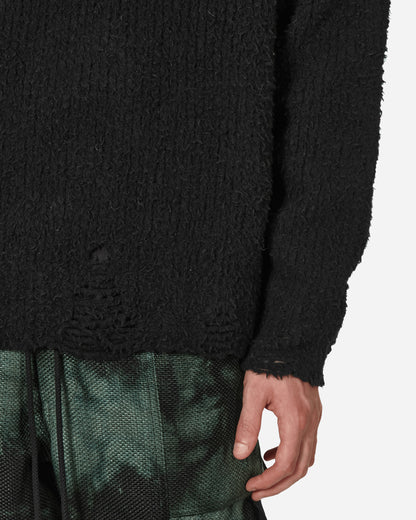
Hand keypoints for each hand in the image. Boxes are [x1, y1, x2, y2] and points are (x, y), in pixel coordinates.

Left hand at [233, 370, 321, 500]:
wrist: (290, 343)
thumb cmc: (270, 365)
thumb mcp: (252, 393)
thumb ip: (248, 425)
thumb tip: (240, 454)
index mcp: (295, 421)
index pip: (284, 464)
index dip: (268, 481)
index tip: (250, 485)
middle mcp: (310, 423)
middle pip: (300, 468)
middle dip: (279, 485)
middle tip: (257, 491)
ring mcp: (315, 418)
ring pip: (307, 458)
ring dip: (288, 472)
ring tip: (265, 476)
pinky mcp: (314, 412)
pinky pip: (308, 443)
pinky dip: (293, 455)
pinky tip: (273, 451)